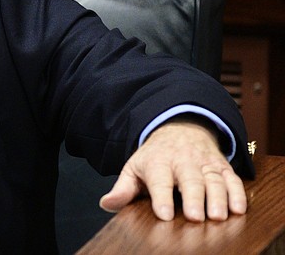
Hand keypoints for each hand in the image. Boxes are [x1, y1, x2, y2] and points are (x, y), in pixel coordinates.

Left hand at [99, 117, 246, 221]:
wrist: (179, 128)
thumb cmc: (154, 157)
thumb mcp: (134, 168)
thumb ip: (123, 189)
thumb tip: (106, 204)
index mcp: (157, 162)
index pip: (159, 180)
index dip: (161, 197)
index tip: (164, 214)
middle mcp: (182, 161)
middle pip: (189, 180)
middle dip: (193, 197)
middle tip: (194, 217)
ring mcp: (204, 163)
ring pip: (213, 179)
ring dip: (217, 198)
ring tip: (217, 216)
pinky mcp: (222, 166)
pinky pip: (232, 178)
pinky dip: (237, 193)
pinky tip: (238, 209)